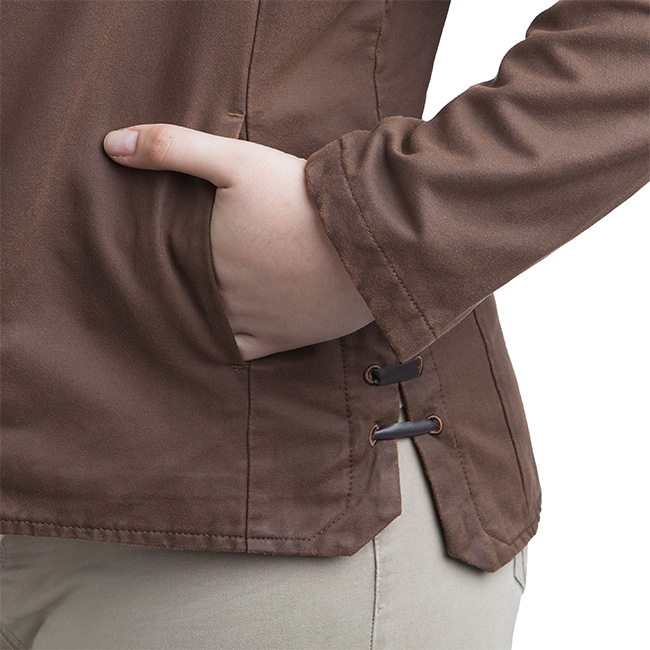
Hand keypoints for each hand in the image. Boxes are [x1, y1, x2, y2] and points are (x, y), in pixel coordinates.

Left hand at [103, 124, 373, 360]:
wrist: (367, 238)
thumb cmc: (302, 196)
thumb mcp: (237, 160)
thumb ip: (173, 149)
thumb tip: (111, 144)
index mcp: (205, 254)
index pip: (164, 262)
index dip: (153, 256)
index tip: (143, 252)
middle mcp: (222, 295)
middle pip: (185, 294)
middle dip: (176, 284)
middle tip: (167, 277)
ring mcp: (251, 321)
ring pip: (206, 324)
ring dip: (195, 315)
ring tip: (191, 303)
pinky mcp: (282, 339)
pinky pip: (239, 349)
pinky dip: (225, 342)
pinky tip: (220, 331)